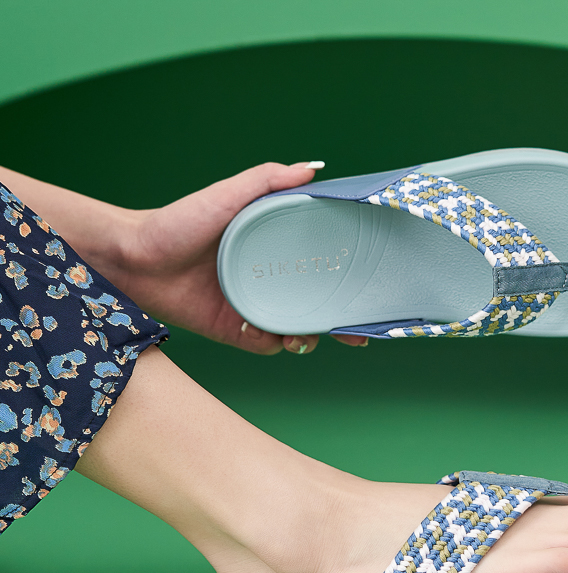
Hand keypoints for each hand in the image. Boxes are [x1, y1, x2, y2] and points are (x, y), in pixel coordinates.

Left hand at [114, 161, 367, 354]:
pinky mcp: (233, 330)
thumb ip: (268, 179)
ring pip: (294, 330)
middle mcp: (268, 281)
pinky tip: (274, 336)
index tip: (367, 290)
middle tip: (354, 332)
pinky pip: (263, 344)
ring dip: (308, 337)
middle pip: (314, 305)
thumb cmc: (178, 220)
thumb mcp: (228, 194)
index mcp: (274, 250)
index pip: (319, 267)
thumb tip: (314, 168)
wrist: (134, 257)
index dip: (345, 281)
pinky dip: (273, 343)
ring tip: (308, 336)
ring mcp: (252, 307)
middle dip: (337, 322)